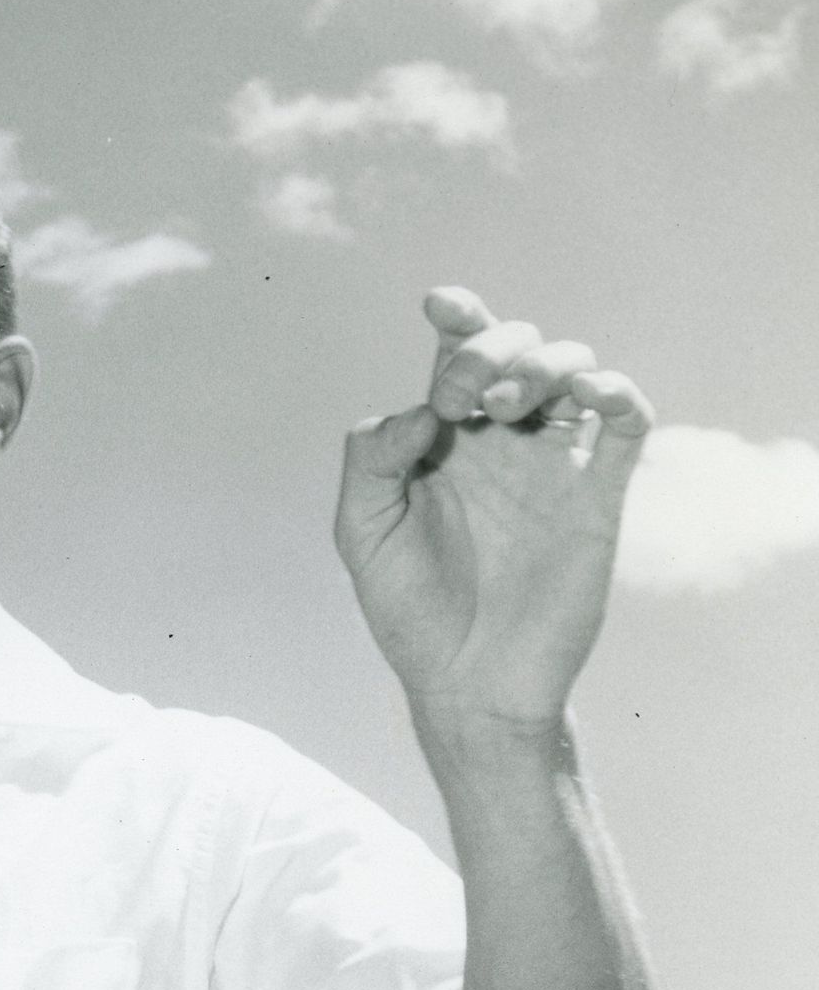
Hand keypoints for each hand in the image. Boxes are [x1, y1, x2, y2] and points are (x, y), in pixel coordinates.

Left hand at [334, 287, 653, 736]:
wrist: (468, 684)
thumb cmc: (410, 612)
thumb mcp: (362, 532)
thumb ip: (372, 458)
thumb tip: (421, 407)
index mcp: (445, 441)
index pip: (458, 354)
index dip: (459, 316)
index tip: (439, 306)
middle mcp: (502, 441)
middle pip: (517, 348)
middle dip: (494, 348)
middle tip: (465, 397)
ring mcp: (553, 464)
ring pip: (574, 368)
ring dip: (547, 363)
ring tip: (509, 407)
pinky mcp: (598, 496)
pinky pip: (627, 422)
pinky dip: (618, 392)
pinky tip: (590, 396)